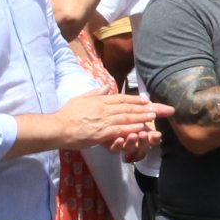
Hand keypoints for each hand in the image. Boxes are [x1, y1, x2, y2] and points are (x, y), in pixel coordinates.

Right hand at [56, 91, 171, 150]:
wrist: (58, 127)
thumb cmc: (68, 114)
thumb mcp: (81, 98)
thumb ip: (96, 92)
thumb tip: (107, 86)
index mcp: (100, 100)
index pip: (122, 99)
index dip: (137, 100)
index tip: (148, 100)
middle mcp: (104, 108)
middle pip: (129, 107)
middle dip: (147, 108)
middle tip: (161, 109)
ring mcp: (104, 120)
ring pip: (127, 117)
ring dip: (143, 116)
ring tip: (155, 116)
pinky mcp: (102, 132)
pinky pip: (120, 129)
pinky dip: (132, 127)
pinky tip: (142, 127)